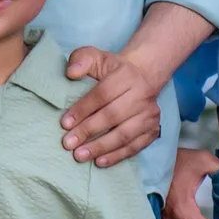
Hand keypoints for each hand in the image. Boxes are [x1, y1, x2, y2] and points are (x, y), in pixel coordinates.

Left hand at [61, 47, 166, 166]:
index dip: (83, 110)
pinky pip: (135, 146)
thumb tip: (71, 73)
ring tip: (80, 155)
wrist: (144, 75)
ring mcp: (150, 114)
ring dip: (101, 147)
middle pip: (112, 116)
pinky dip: (117, 156)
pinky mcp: (153, 129)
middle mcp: (142, 95)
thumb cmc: (113, 69)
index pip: (102, 95)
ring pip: (124, 134)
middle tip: (68, 144)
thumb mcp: (95, 56)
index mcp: (126, 76)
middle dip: (88, 131)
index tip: (64, 123)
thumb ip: (81, 60)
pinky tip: (100, 161)